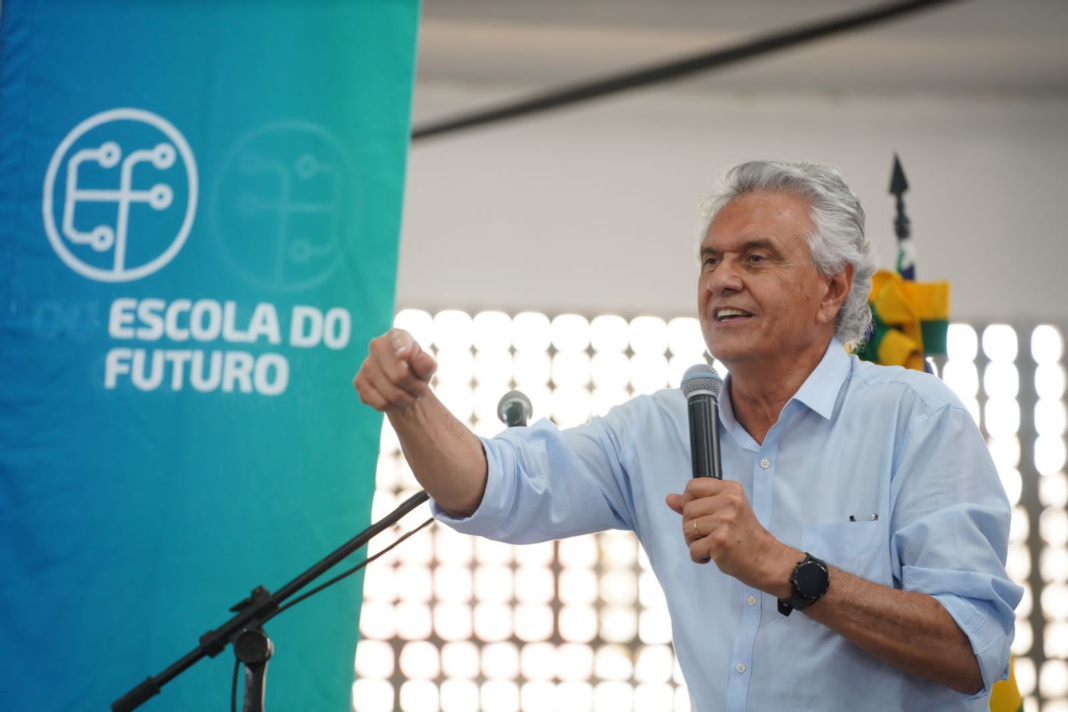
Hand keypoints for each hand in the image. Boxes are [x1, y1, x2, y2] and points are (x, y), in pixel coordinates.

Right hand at [353, 328, 437, 411]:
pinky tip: (394, 401)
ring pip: (391, 393)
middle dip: (415, 389)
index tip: (404, 356)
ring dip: (406, 400)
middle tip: (421, 390)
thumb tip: (422, 362)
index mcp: (396, 336)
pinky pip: (380, 403)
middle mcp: (377, 345)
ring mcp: (365, 364)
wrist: (402, 385)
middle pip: (399, 376)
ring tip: (410, 396)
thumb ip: (426, 364)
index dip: (402, 349)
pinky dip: (392, 406)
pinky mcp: (358, 382)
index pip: (399, 341)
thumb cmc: (416, 371)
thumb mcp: (427, 367)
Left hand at [666, 478, 796, 594]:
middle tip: (710, 534)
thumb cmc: (744, 535)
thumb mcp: (724, 511)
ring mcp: (724, 521)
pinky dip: (699, 556)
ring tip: (713, 544)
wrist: (765, 558)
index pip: (692, 486)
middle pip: (687, 510)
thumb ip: (696, 503)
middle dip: (692, 526)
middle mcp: (729, 501)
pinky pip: (693, 549)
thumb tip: (670, 498)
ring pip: (687, 529)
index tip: (700, 514)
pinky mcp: (720, 540)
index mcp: (730, 489)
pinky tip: (714, 555)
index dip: (689, 502)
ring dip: (695, 542)